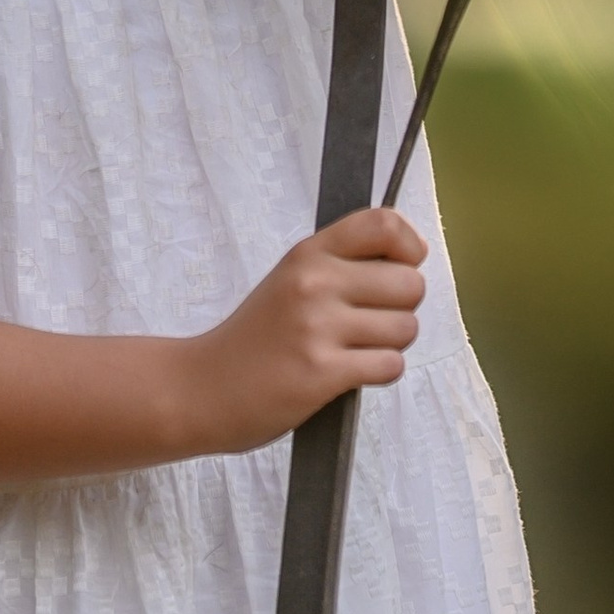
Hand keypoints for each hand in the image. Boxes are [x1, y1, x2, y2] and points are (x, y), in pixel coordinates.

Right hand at [181, 208, 426, 453]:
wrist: (201, 389)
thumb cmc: (255, 338)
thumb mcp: (290, 279)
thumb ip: (341, 264)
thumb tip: (412, 257)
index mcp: (309, 253)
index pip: (384, 224)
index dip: (410, 247)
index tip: (405, 266)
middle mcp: (315, 282)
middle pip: (410, 283)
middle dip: (402, 309)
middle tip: (371, 323)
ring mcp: (317, 327)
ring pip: (405, 328)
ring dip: (391, 345)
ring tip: (356, 350)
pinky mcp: (322, 372)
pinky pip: (390, 365)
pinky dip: (380, 373)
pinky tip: (350, 373)